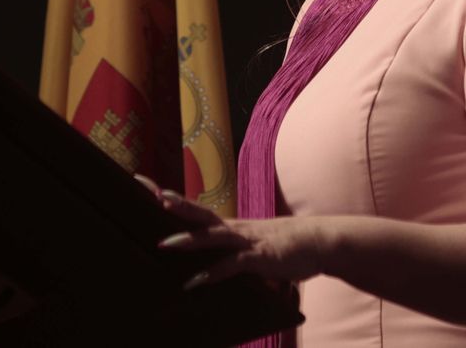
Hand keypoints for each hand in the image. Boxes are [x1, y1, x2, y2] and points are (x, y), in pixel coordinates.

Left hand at [136, 175, 325, 289]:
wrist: (320, 241)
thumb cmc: (286, 245)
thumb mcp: (253, 245)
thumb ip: (233, 251)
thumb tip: (213, 260)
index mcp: (231, 225)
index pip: (195, 208)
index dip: (171, 197)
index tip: (145, 184)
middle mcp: (235, 228)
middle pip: (199, 212)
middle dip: (174, 204)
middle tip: (151, 193)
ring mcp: (247, 240)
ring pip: (212, 236)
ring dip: (188, 240)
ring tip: (163, 244)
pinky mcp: (259, 257)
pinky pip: (232, 265)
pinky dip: (213, 273)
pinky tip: (195, 281)